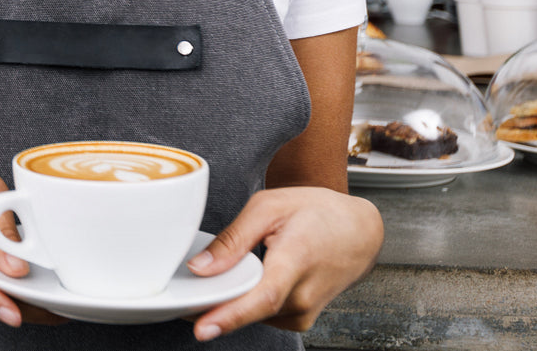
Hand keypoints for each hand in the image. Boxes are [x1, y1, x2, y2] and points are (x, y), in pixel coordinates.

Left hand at [186, 186, 382, 341]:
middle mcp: (303, 296)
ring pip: (253, 314)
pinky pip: (262, 315)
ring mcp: (304, 311)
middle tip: (178, 298)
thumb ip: (233, 239)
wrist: (358, 231)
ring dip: (228, 303)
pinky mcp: (300, 318)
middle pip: (249, 310)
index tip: (201, 328)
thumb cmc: (317, 213)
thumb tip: (201, 267)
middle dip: (212, 306)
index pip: (261, 298)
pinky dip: (244, 302)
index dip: (230, 316)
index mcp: (296, 261)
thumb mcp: (269, 208)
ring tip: (214, 280)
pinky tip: (239, 283)